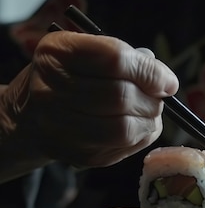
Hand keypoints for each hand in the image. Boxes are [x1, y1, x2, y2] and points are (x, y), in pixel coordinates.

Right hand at [0, 31, 178, 179]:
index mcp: (57, 53)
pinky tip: (137, 126)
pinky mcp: (78, 155)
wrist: (33, 114)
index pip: (115, 59)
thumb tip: (163, 79)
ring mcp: (61, 127)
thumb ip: (127, 58)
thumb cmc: (73, 76)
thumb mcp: (89, 52)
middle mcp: (51, 89)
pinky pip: (124, 148)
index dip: (150, 71)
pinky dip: (142, 136)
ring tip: (149, 111)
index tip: (167, 80)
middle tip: (159, 97)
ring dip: (150, 120)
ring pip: (124, 128)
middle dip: (152, 98)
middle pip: (121, 96)